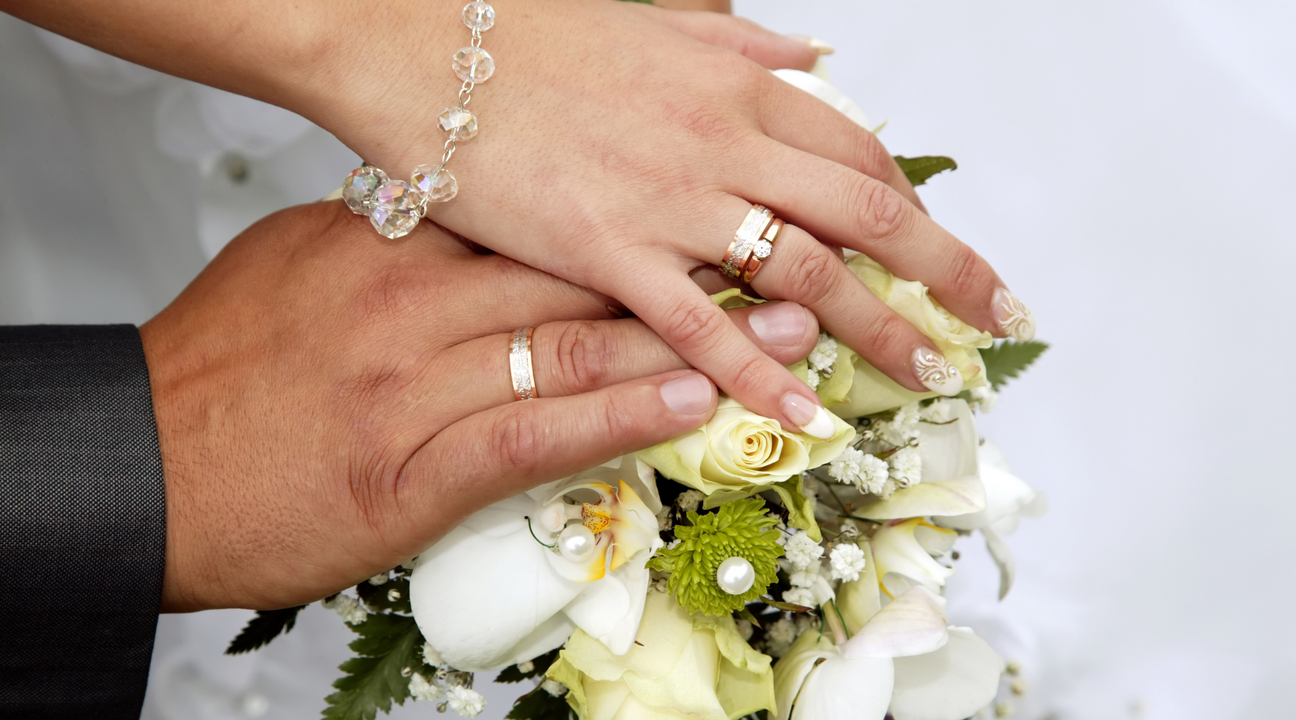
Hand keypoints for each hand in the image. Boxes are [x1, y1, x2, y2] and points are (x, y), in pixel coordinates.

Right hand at [141, 201, 820, 611]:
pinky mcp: (413, 468)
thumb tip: (462, 210)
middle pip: (582, 275)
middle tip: (794, 265)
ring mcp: (414, 382)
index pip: (540, 220)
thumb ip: (393, 236)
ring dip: (697, 344)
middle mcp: (412, 301)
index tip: (718, 212)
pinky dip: (621, 418)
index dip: (643, 218)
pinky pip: (536, 434)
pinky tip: (691, 402)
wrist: (146, 465)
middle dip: (698, 272)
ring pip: (578, 349)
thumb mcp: (304, 262)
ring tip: (788, 337)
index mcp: (390, 245)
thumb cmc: (223, 367)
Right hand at [311, 0, 1027, 437]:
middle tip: (989, 317)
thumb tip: (812, 54)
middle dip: (940, 268)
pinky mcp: (609, 251)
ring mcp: (671, 199)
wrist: (427, 48)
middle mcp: (724, 141)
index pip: (854, 150)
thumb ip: (740, 42)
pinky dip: (758, 372)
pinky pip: (700, 324)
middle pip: (864, 210)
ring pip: (802, 271)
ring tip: (924, 376)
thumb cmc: (532, 35)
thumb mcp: (655, 23)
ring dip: (874, 328)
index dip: (912, 203)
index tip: (941, 246)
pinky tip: (801, 414)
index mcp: (736, 85)